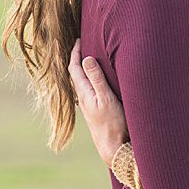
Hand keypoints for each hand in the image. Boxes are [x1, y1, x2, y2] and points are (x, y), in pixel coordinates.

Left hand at [68, 39, 128, 164]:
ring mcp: (89, 106)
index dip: (76, 52)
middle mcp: (84, 98)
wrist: (114, 149)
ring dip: (84, 69)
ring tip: (90, 59)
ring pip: (82, 82)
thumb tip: (86, 59)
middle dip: (78, 58)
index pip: (75, 68)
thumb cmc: (113, 124)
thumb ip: (97, 79)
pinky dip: (90, 79)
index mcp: (85, 93)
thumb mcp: (106, 98)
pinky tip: (97, 81)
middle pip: (76, 74)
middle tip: (83, 44)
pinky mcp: (96, 111)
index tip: (79, 39)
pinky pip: (89, 90)